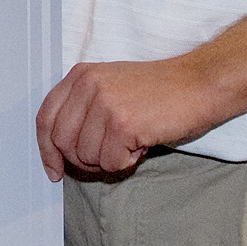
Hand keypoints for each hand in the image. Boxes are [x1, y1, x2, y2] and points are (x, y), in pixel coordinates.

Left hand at [34, 58, 218, 181]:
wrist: (200, 84)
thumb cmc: (161, 91)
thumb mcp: (112, 86)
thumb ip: (84, 108)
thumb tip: (61, 150)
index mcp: (81, 75)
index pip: (46, 119)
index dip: (46, 150)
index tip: (54, 170)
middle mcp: (88, 86)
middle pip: (62, 143)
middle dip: (81, 162)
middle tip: (108, 158)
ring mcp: (105, 104)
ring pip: (86, 157)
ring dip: (109, 161)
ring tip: (131, 144)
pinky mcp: (123, 124)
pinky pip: (111, 162)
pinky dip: (127, 163)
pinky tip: (142, 145)